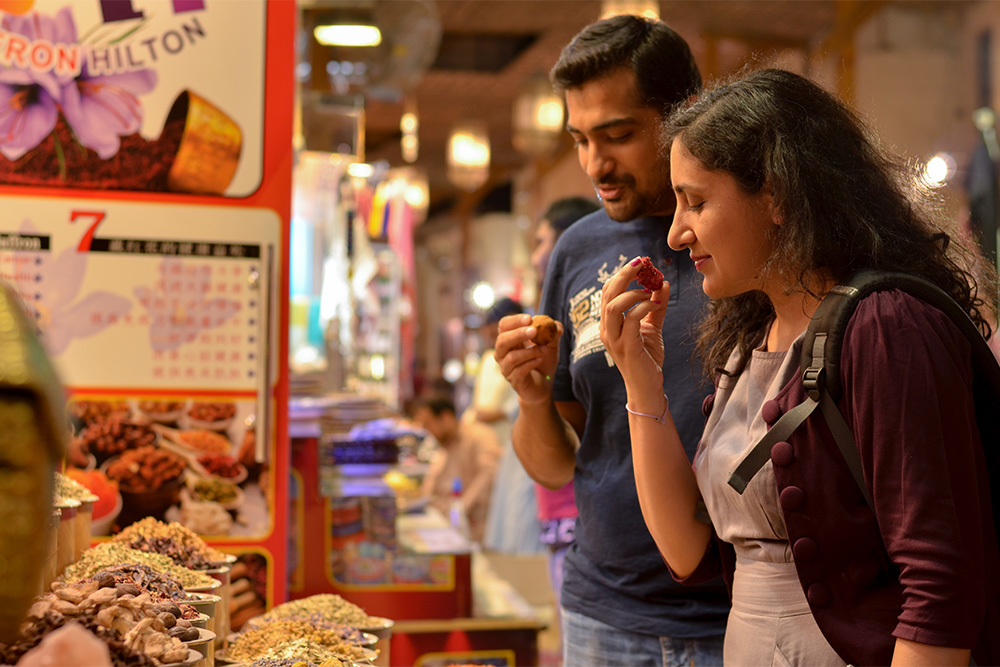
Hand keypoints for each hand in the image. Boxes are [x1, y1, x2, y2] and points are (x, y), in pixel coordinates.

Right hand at [493, 313, 562, 404]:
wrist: (544, 385)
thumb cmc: (543, 362)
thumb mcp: (551, 345)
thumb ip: (554, 334)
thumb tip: (557, 326)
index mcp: (509, 339)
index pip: (504, 325)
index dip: (514, 321)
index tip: (529, 319)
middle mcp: (503, 353)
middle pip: (502, 340)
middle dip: (518, 334)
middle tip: (534, 331)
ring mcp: (506, 368)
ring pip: (512, 357)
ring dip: (530, 352)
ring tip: (544, 350)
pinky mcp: (513, 380)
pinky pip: (519, 371)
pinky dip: (531, 364)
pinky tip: (540, 360)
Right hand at [600, 256, 669, 398]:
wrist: (648, 386)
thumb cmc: (647, 358)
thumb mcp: (652, 327)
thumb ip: (656, 306)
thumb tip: (663, 283)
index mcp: (609, 322)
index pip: (608, 291)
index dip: (621, 274)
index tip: (640, 263)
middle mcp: (607, 329)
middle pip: (607, 293)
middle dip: (624, 274)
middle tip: (641, 263)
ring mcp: (614, 338)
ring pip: (614, 305)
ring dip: (633, 293)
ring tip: (650, 291)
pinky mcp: (626, 347)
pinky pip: (631, 319)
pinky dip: (644, 307)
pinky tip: (655, 304)